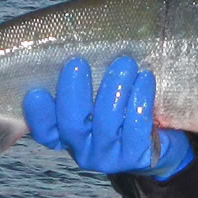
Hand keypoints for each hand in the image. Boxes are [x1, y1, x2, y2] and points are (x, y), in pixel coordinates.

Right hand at [23, 56, 194, 180]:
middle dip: (73, 92)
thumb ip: (81, 79)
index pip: (44, 130)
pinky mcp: (136, 157)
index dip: (38, 115)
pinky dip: (140, 100)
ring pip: (106, 123)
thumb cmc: (121, 108)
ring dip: (114, 89)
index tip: (36, 92)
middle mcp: (82, 150)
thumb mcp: (97, 95)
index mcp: (65, 135)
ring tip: (124, 64)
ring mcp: (108, 157)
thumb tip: (73, 40)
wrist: (161, 140)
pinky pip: (136, 128)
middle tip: (78, 63)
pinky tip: (144, 79)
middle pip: (71, 124)